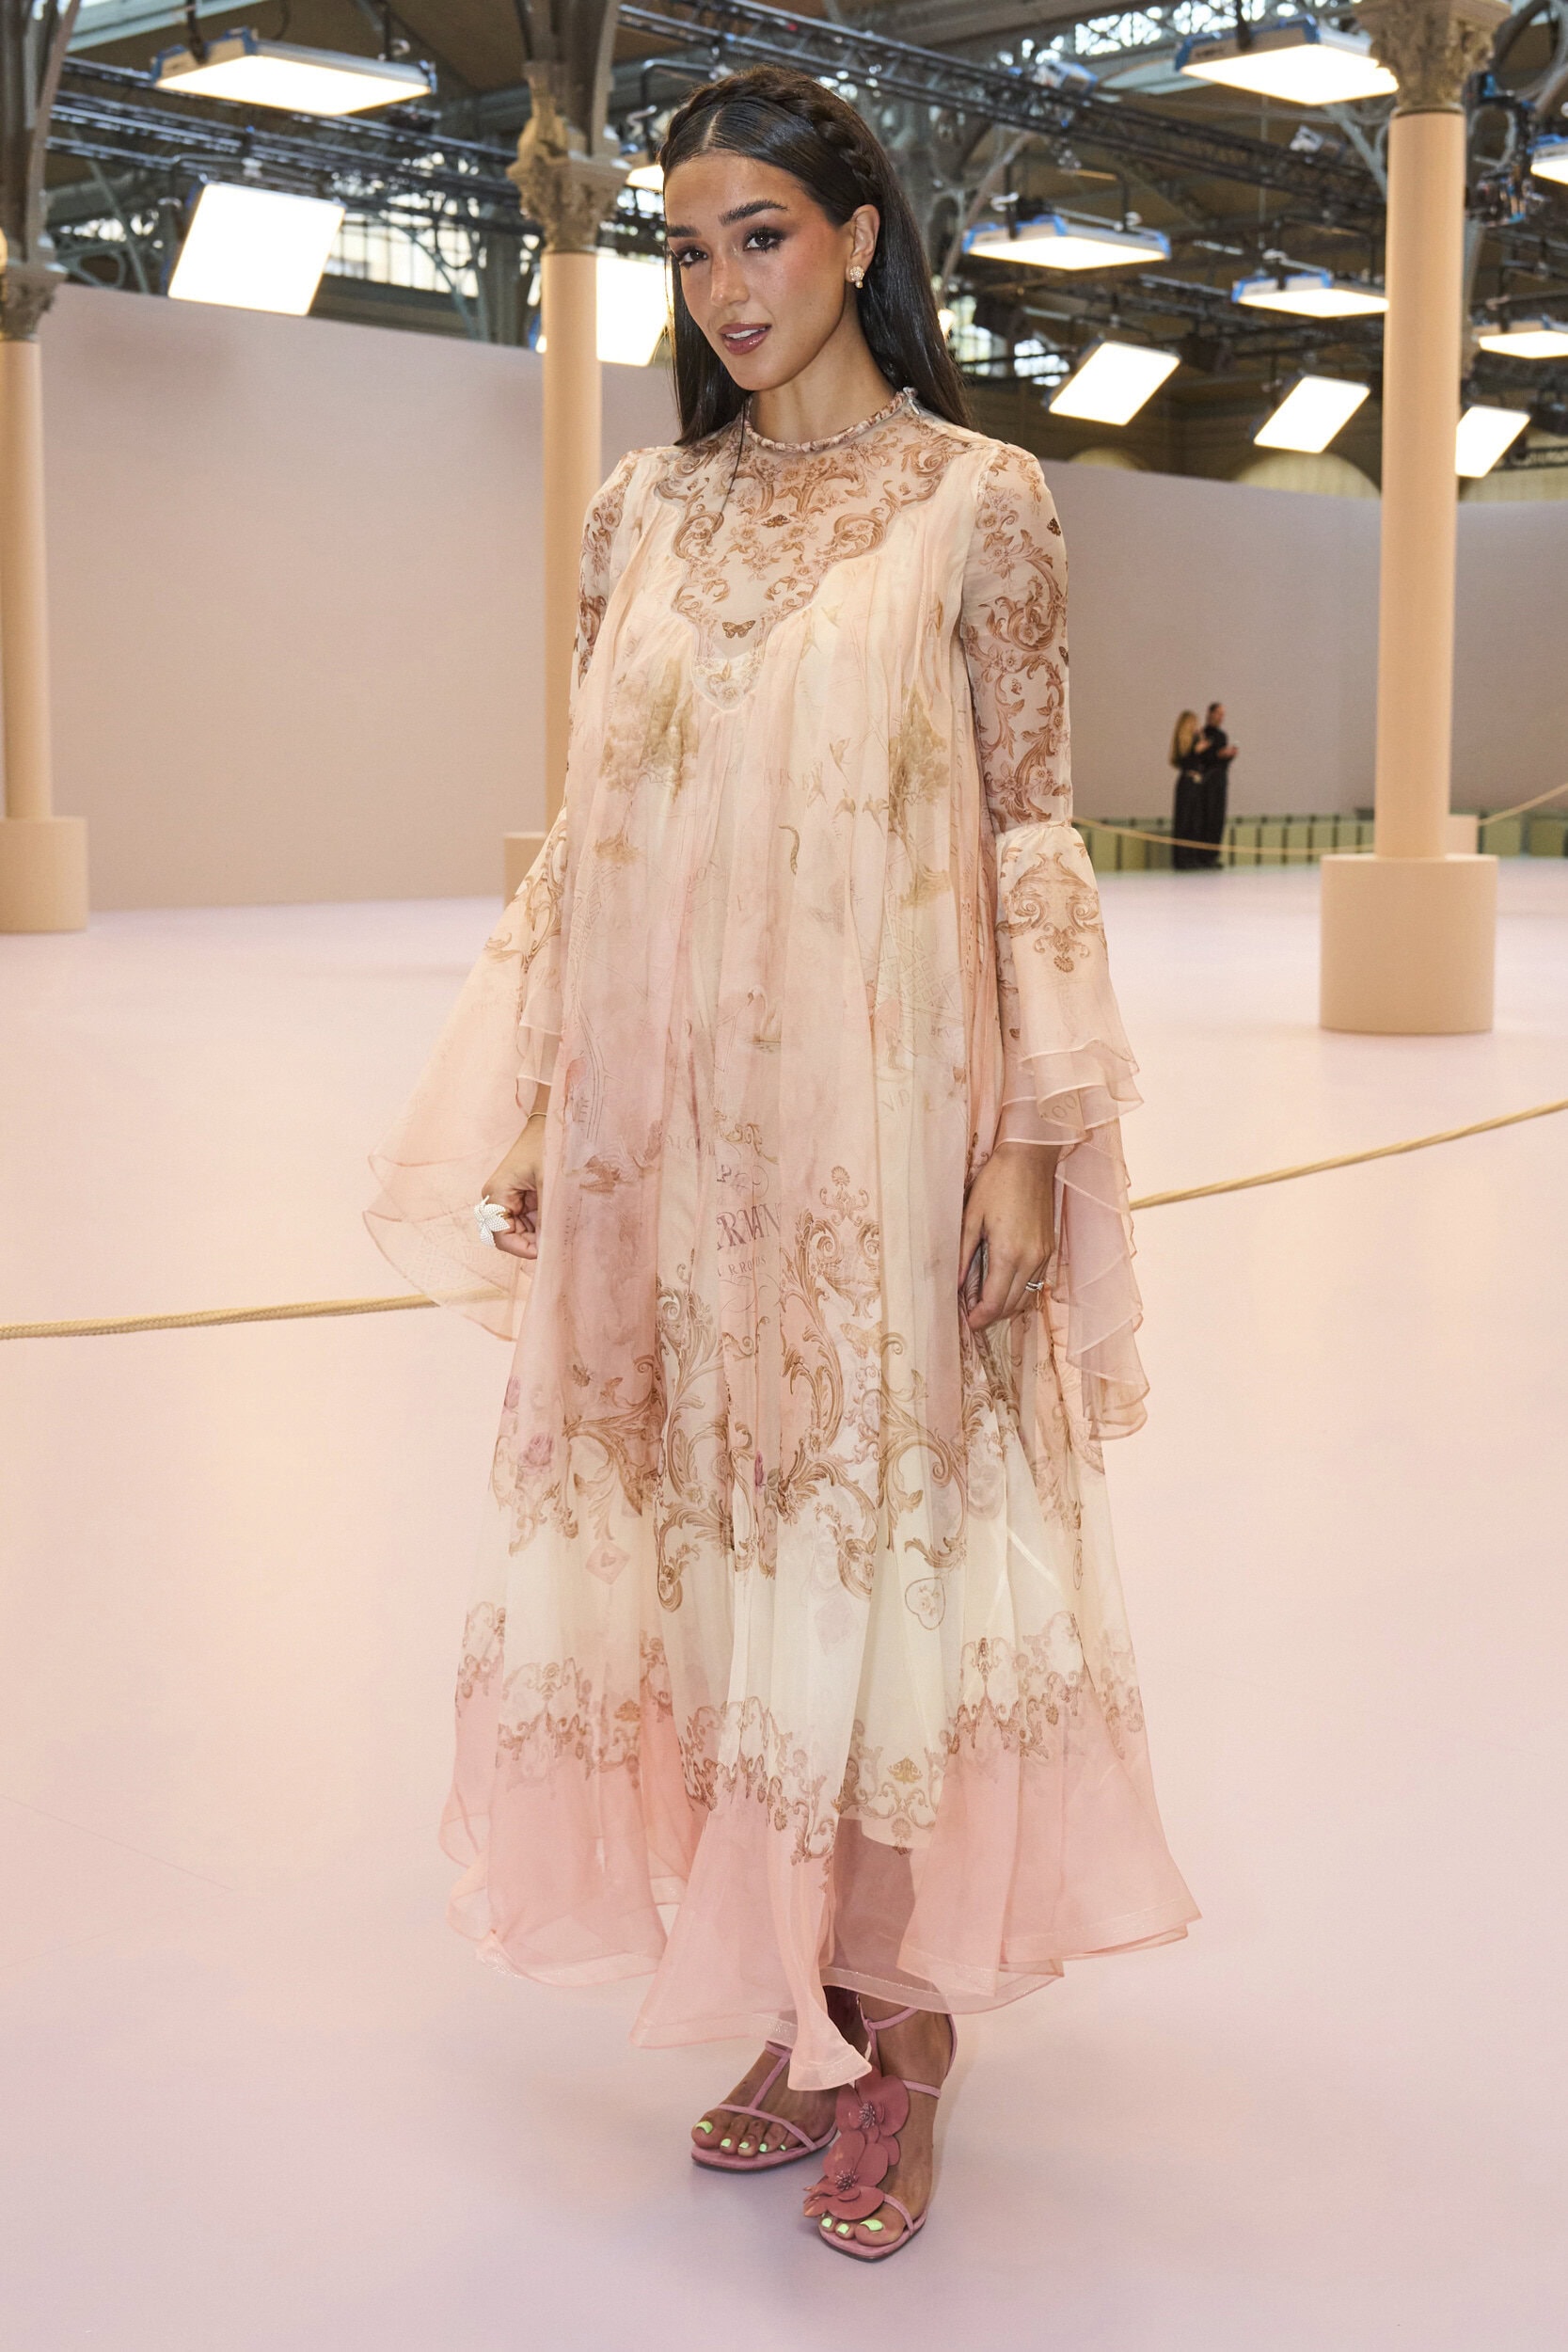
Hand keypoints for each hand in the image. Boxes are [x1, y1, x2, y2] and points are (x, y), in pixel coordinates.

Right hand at [480, 1108, 547, 1259]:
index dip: (523, 1249)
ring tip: (562, 1225)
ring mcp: (508, 1200)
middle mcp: (496, 1199)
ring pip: (522, 1232)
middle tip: (559, 1239)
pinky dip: (544, 1225)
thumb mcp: (550, 1182)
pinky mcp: (520, 1199)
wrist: (552, 1124)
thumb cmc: (548, 1146)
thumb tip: (549, 1247)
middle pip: (511, 1237)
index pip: (502, 1237)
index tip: (547, 1251)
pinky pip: (530, 1222)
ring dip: (541, 1233)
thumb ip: (548, 1216)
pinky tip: (559, 1218)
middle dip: (534, 1241)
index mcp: (496, 1193)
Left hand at [958, 1143, 1057, 1330]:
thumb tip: (956, 1286)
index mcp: (1009, 1253)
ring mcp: (1044, 1254)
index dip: (979, 1318)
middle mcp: (1031, 1259)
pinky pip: (1035, 1282)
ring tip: (983, 1302)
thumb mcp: (971, 1218)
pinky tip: (1002, 1284)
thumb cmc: (996, 1182)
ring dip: (1006, 1306)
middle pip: (1011, 1305)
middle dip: (991, 1315)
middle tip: (970, 1314)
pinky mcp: (1049, 1248)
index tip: (966, 1323)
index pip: (995, 1302)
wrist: (1030, 1159)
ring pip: (1026, 1297)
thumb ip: (963, 1255)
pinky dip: (1019, 1291)